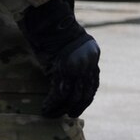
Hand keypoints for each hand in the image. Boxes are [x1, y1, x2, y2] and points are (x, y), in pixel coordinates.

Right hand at [20, 0, 100, 118]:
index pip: (93, 86)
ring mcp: (75, 69)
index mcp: (92, 61)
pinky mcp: (62, 70)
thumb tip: (69, 81)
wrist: (51, 24)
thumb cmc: (58, 35)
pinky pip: (59, 92)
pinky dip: (52, 103)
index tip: (78, 107)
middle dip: (76, 107)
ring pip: (71, 96)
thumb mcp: (74, 50)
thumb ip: (76, 64)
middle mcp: (87, 67)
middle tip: (68, 115)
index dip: (86, 99)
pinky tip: (46, 108)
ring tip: (52, 115)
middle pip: (84, 94)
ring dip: (61, 108)